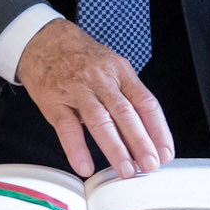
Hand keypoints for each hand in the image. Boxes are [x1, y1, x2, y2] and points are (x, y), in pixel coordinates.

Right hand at [15, 20, 173, 178]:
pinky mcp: (54, 101)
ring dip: (115, 148)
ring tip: (126, 170)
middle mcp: (101, 80)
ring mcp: (77, 90)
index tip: (165, 152)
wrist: (44, 39)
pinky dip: (76, 148)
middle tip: (150, 165)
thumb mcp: (110, 69)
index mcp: (120, 73)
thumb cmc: (81, 59)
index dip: (158, 129)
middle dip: (140, 142)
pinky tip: (84, 165)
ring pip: (100, 120)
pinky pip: (66, 127)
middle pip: (125, 113)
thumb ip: (125, 99)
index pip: (145, 102)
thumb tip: (144, 136)